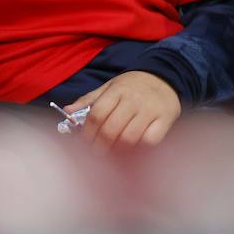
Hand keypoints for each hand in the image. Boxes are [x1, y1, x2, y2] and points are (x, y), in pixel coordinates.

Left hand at [66, 71, 181, 148]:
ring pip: (129, 138)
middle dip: (100, 146)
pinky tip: (133, 152)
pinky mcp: (165, 119)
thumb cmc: (133, 85)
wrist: (165, 77)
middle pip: (111, 129)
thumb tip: (68, 111)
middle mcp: (133, 100)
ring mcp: (150, 110)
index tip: (85, 143)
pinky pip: (150, 141)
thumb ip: (89, 100)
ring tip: (112, 156)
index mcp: (116, 91)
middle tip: (97, 154)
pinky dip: (140, 150)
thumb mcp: (110, 86)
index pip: (97, 114)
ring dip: (118, 151)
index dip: (88, 133)